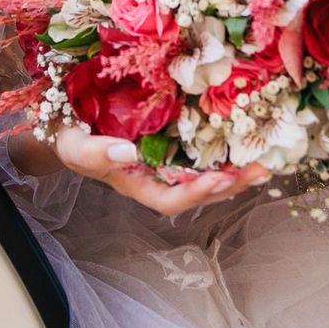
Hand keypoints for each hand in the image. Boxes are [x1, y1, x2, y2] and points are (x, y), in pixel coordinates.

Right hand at [53, 126, 273, 215]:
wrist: (63, 126)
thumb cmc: (66, 138)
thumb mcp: (73, 145)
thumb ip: (95, 152)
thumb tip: (128, 152)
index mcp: (134, 185)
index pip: (170, 201)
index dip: (196, 193)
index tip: (221, 177)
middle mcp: (154, 180)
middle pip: (197, 194)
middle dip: (230, 186)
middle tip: (261, 171)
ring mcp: (164, 164)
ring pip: (204, 178)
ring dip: (235, 173)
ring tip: (265, 163)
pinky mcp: (170, 145)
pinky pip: (201, 155)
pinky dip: (224, 153)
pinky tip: (246, 144)